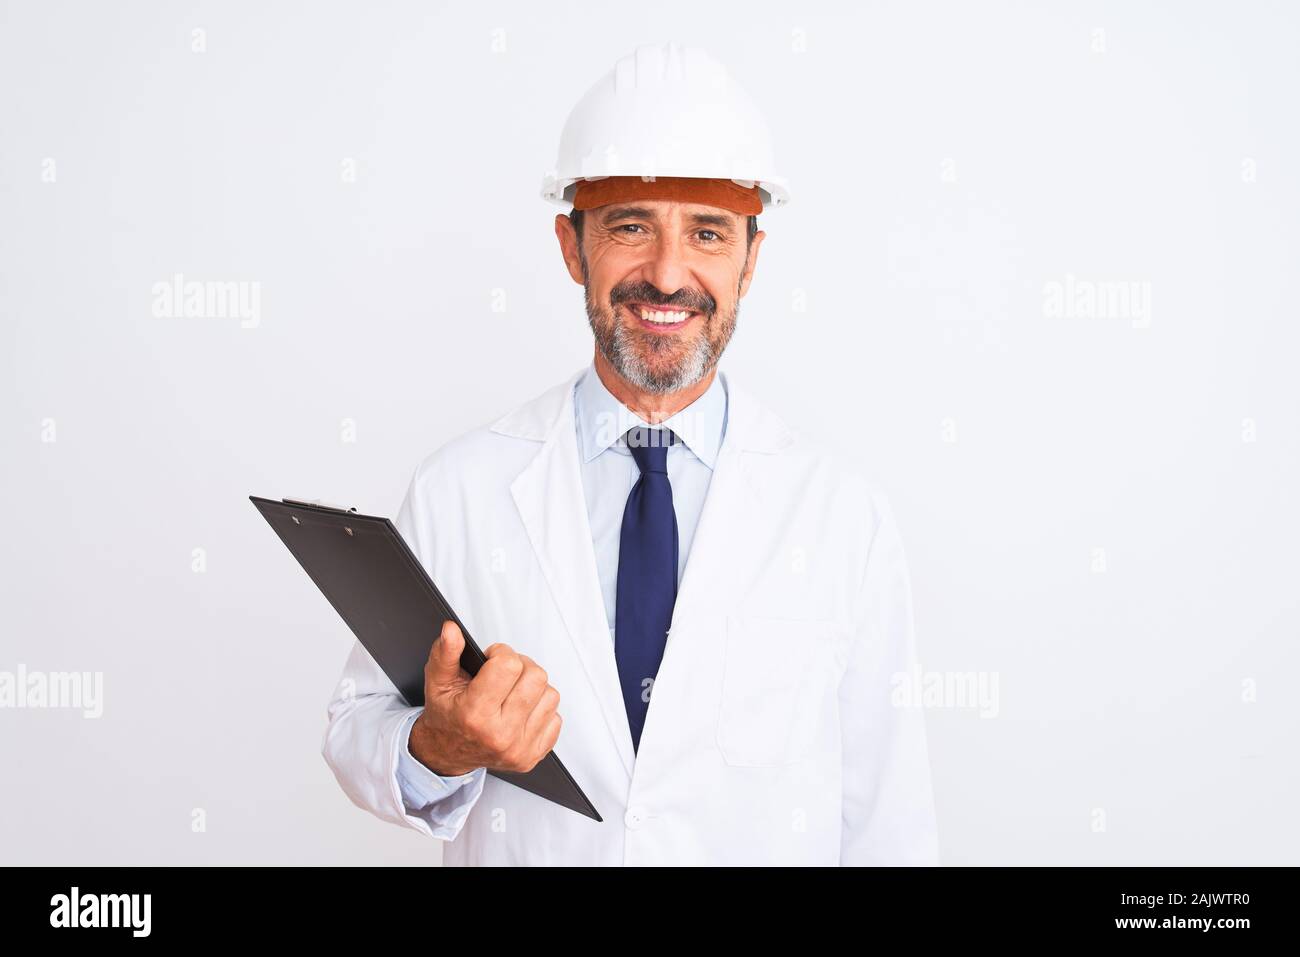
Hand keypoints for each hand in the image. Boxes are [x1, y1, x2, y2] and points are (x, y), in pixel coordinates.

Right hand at [408, 619, 562, 776]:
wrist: (448, 752)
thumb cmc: (447, 716)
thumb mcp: (438, 682)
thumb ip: (445, 653)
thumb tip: (451, 630)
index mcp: (475, 715)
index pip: (509, 665)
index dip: (501, 653)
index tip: (492, 659)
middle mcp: (499, 735)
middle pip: (536, 677)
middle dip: (520, 667)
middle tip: (504, 674)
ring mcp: (519, 748)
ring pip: (550, 694)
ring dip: (533, 688)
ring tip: (512, 693)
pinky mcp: (533, 756)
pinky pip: (556, 717)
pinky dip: (541, 710)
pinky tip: (521, 712)